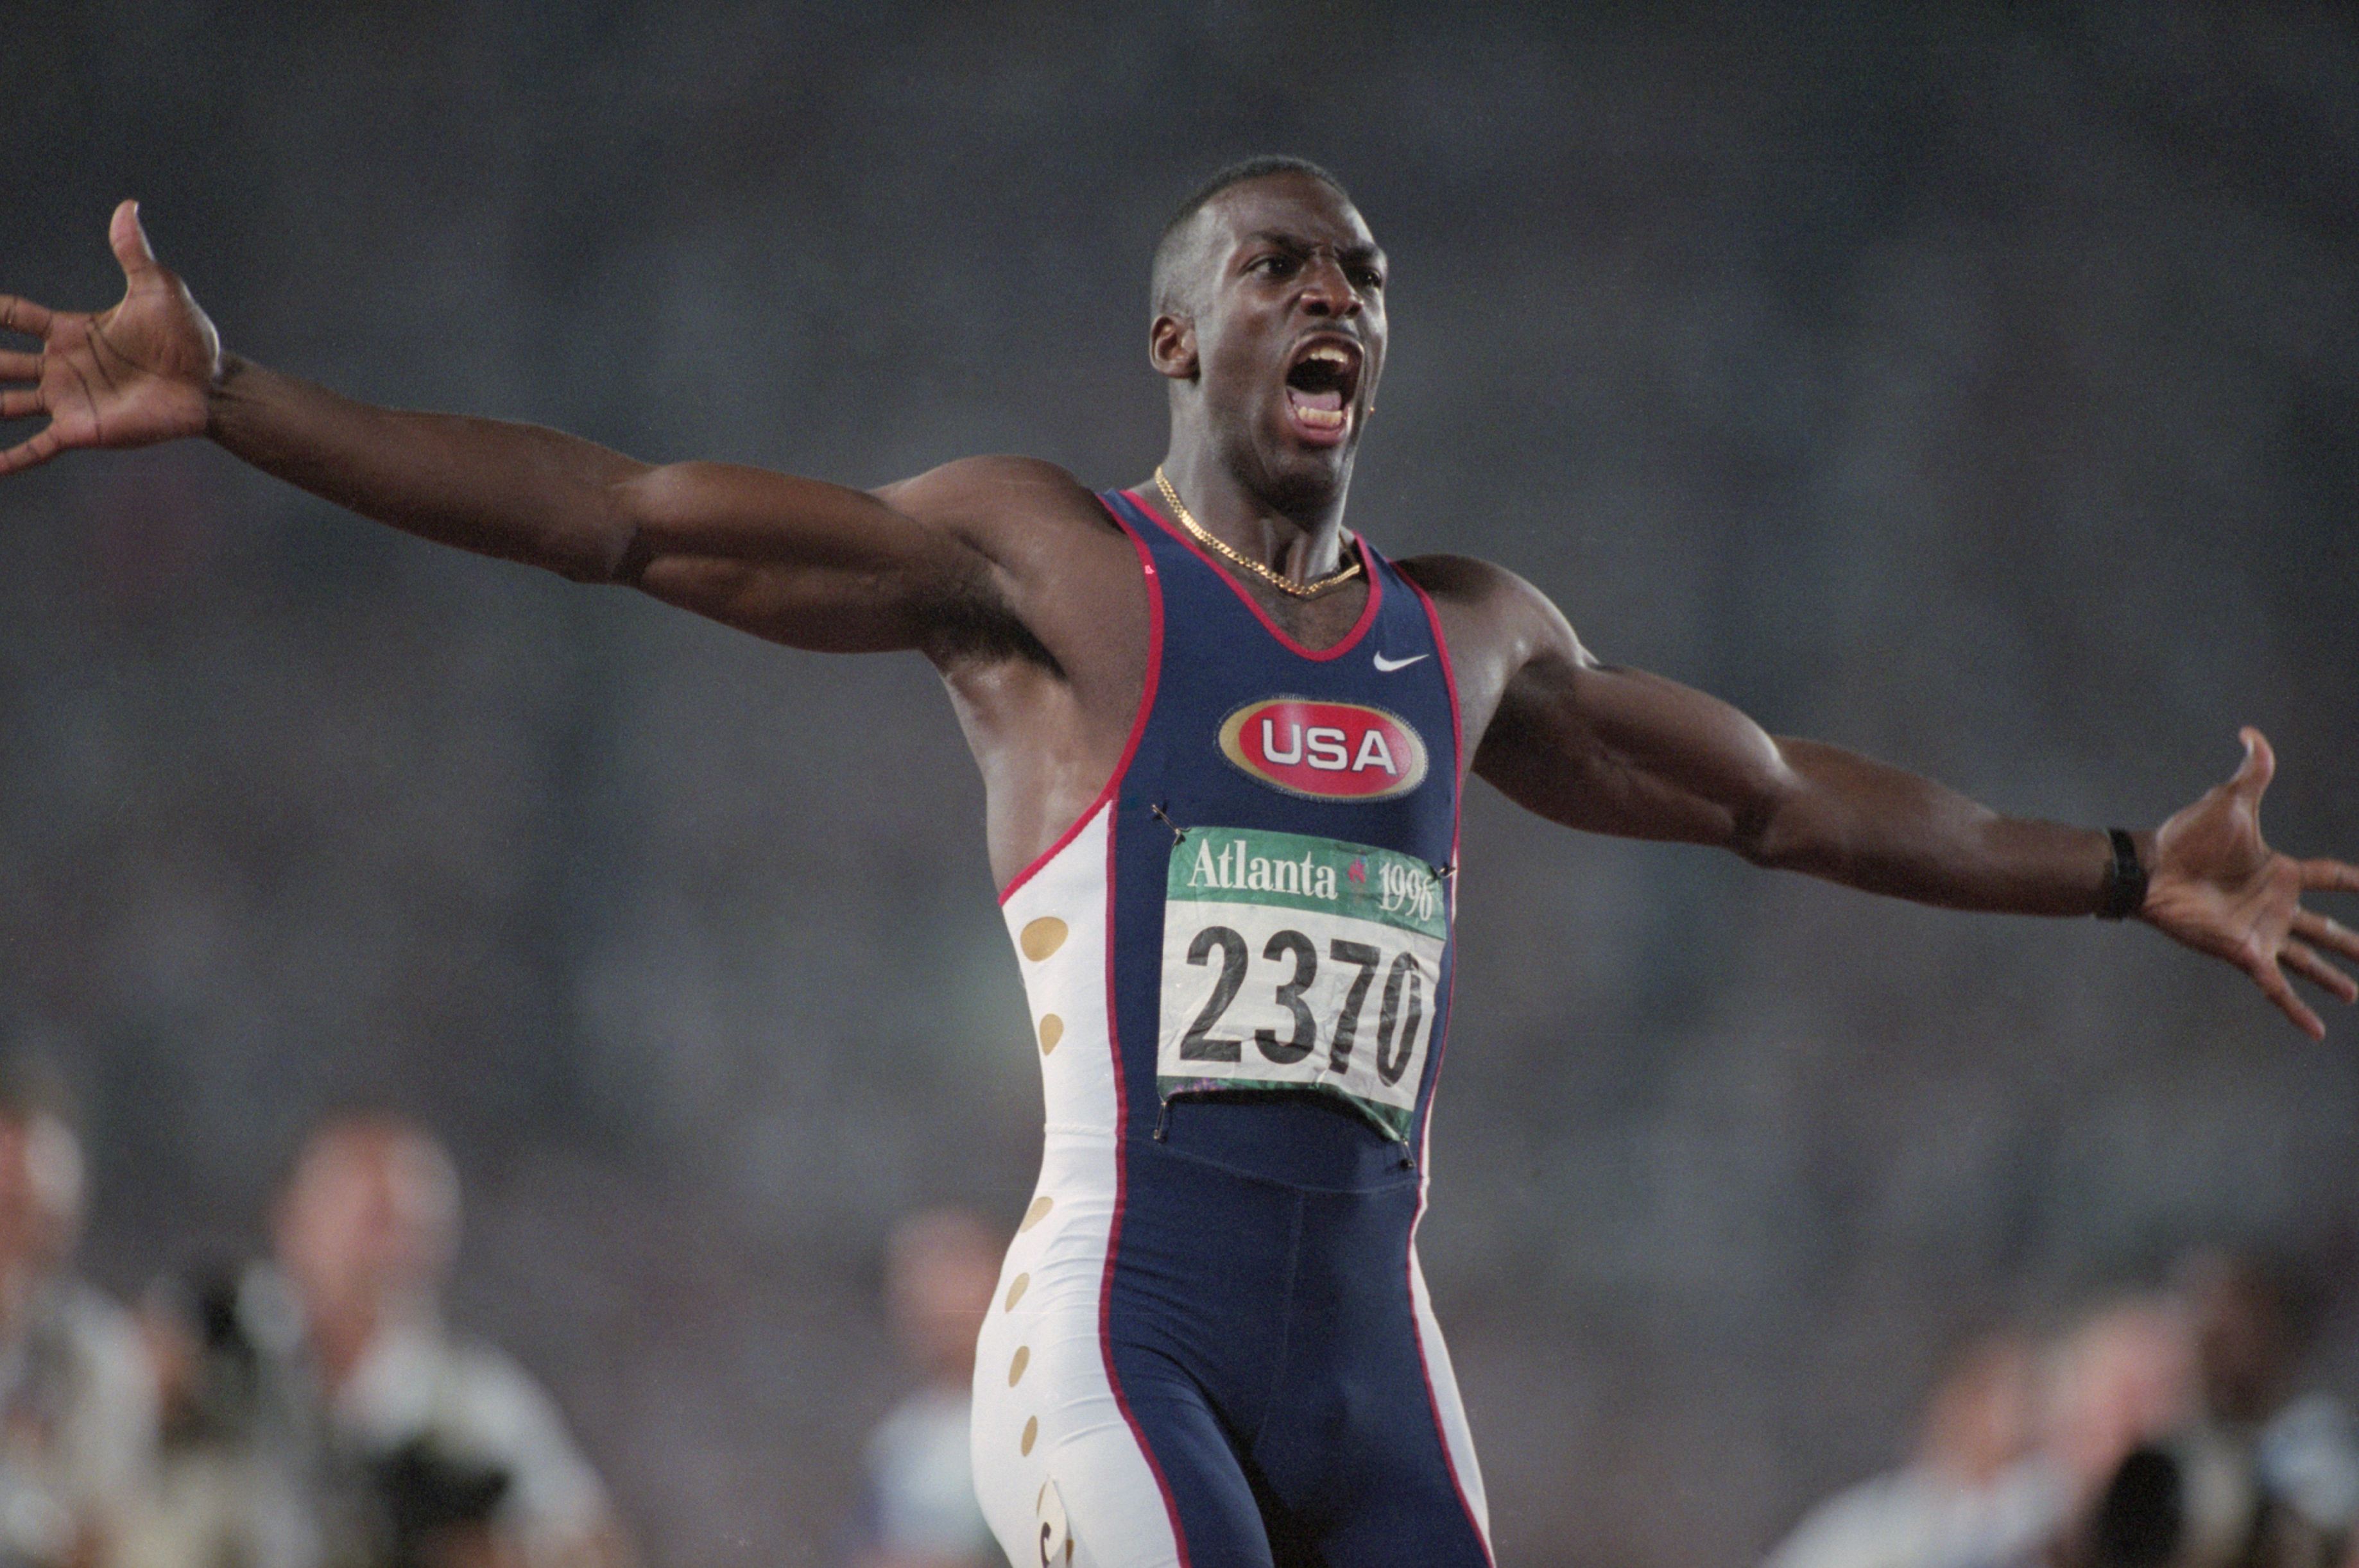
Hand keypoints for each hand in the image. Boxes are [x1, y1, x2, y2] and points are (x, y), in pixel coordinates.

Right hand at [0, 200, 219, 474]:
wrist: (211, 384)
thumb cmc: (188, 337)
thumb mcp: (157, 289)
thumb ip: (133, 253)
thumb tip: (128, 207)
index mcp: (70, 331)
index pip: (14, 315)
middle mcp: (60, 366)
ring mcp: (68, 399)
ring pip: (7, 402)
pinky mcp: (83, 429)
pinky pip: (39, 447)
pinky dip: (12, 459)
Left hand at [2142, 727, 2358, 1037]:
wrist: (2153, 869)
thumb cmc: (2188, 836)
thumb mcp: (2232, 799)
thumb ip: (2252, 769)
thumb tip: (2251, 731)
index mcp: (2280, 872)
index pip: (2330, 875)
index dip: (2354, 879)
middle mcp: (2276, 906)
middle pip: (2327, 929)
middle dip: (2354, 944)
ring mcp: (2262, 933)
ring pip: (2310, 961)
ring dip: (2335, 978)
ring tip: (2358, 994)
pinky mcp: (2246, 953)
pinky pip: (2277, 988)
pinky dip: (2296, 1011)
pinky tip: (2317, 1032)